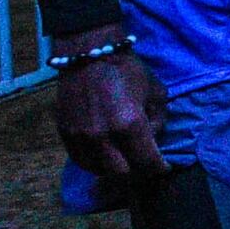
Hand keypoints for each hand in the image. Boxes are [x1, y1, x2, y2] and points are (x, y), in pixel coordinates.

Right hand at [53, 48, 168, 188]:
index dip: (159, 168)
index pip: (147, 162)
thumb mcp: (155, 91)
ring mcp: (81, 137)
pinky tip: (105, 155)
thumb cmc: (126, 70)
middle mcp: (103, 136)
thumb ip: (158, 119)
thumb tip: (153, 138)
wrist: (87, 54)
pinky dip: (95, 162)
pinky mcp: (65, 134)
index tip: (163, 167)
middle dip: (137, 170)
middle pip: (122, 173)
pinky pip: (81, 160)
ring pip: (100, 170)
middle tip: (143, 162)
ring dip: (115, 168)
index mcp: (129, 125)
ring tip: (124, 159)